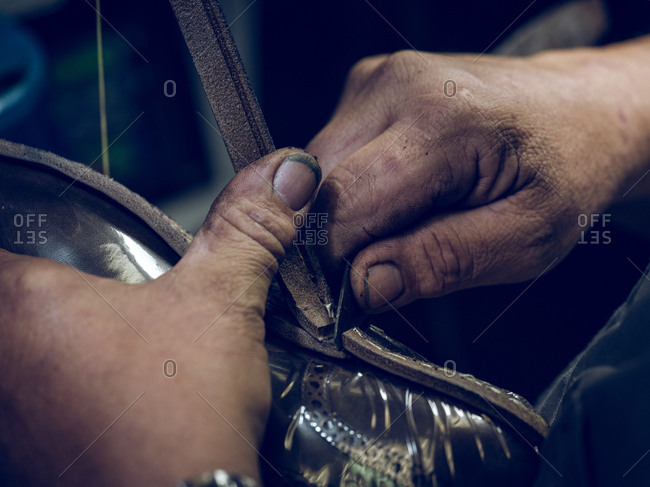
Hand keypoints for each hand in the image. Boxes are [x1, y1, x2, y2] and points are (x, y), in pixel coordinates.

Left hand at [0, 149, 320, 485]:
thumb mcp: (222, 304)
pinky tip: (99, 385)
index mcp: (26, 306)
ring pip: (12, 348)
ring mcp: (7, 412)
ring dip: (42, 336)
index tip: (49, 228)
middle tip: (89, 284)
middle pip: (6, 295)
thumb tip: (288, 171)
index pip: (1, 237)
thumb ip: (249, 229)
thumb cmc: (181, 419)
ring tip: (101, 336)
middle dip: (40, 286)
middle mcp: (0, 358)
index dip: (23, 225)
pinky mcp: (27, 452)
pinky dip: (50, 381)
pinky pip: (24, 398)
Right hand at [308, 38, 649, 311]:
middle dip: (340, 235)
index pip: (346, 203)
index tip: (364, 289)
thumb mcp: (529, 237)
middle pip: (319, 185)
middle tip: (393, 255)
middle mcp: (397, 85)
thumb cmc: (564, 169)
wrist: (578, 111)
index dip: (343, 259)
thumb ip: (444, 262)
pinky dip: (352, 184)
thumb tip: (365, 285)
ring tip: (408, 214)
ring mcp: (377, 78)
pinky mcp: (367, 84)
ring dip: (347, 208)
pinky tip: (399, 187)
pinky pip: (331, 152)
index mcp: (443, 122)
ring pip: (317, 170)